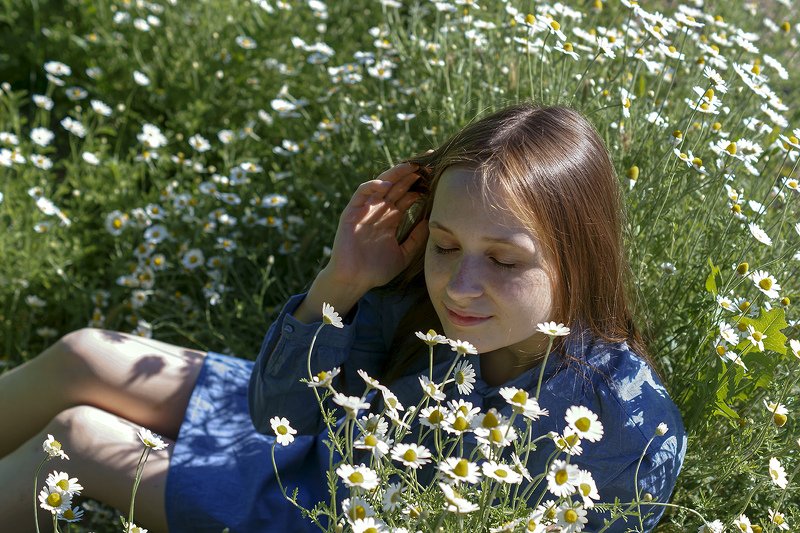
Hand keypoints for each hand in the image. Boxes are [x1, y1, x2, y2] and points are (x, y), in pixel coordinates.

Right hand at [324, 162, 428, 291]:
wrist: (354, 280)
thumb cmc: (377, 270)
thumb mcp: (404, 254)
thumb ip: (417, 239)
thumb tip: (431, 222)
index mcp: (391, 218)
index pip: (408, 195)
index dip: (422, 186)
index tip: (438, 179)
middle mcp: (380, 210)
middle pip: (398, 185)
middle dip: (413, 173)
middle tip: (430, 163)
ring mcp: (366, 209)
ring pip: (382, 183)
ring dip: (396, 173)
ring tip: (412, 166)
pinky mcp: (352, 211)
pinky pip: (362, 192)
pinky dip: (373, 185)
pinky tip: (386, 184)